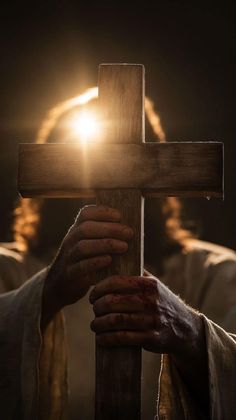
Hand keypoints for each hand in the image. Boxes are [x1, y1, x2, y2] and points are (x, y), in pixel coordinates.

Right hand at [41, 205, 132, 327]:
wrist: (60, 286)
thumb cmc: (84, 262)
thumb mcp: (89, 246)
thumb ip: (104, 237)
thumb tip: (130, 230)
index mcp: (76, 230)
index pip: (85, 213)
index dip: (102, 212)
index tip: (119, 216)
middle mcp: (70, 241)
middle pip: (86, 228)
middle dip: (110, 229)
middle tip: (129, 233)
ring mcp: (68, 258)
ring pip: (83, 246)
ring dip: (106, 244)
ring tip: (124, 247)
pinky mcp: (69, 275)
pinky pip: (81, 267)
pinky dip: (96, 262)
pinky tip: (109, 260)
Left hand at [90, 274, 208, 412]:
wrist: (185, 327)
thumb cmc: (162, 302)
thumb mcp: (154, 284)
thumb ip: (136, 273)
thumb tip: (113, 261)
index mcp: (148, 284)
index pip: (116, 282)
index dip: (99, 289)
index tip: (92, 295)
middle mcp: (150, 301)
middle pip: (112, 302)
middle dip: (97, 307)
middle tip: (94, 310)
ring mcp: (151, 320)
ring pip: (115, 320)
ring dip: (99, 324)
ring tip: (94, 324)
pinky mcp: (151, 338)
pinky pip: (123, 338)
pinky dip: (107, 338)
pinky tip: (101, 338)